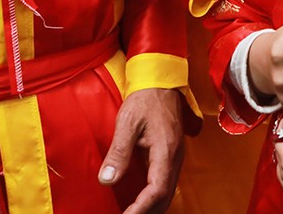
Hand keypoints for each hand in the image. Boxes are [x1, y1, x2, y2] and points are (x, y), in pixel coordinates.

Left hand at [97, 87, 184, 213]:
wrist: (161, 82)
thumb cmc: (145, 99)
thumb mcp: (127, 123)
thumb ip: (119, 152)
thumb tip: (107, 180)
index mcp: (166, 150)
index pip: (157, 190)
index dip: (141, 208)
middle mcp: (175, 157)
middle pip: (165, 196)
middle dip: (148, 212)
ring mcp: (176, 156)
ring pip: (168, 191)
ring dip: (152, 207)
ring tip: (134, 213)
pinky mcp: (172, 154)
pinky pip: (167, 182)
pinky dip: (156, 197)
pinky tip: (143, 200)